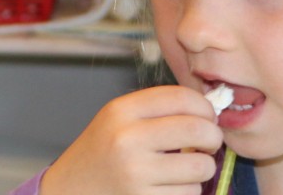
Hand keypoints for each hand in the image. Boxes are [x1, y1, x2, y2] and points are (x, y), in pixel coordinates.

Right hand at [41, 85, 223, 194]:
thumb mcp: (117, 120)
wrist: (69, 190)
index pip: (181, 97)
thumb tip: (210, 110)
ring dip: (203, 168)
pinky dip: (188, 190)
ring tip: (187, 168)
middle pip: (197, 129)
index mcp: (121, 111)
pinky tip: (171, 186)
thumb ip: (157, 111)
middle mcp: (127, 139)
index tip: (209, 116)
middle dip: (214, 137)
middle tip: (210, 142)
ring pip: (200, 166)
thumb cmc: (101, 154)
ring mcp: (135, 174)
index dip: (205, 107)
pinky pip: (190, 193)